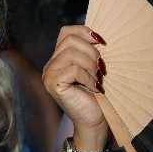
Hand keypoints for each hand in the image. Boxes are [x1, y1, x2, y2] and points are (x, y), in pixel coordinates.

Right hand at [42, 26, 108, 151]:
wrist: (94, 120)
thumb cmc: (97, 94)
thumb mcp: (94, 67)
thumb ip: (90, 51)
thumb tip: (98, 35)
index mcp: (59, 57)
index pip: (66, 32)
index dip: (85, 31)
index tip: (103, 42)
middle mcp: (51, 64)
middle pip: (69, 40)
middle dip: (91, 51)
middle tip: (102, 68)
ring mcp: (49, 74)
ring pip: (70, 53)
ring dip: (90, 64)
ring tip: (98, 78)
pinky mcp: (53, 85)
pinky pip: (73, 70)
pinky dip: (88, 77)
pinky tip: (95, 88)